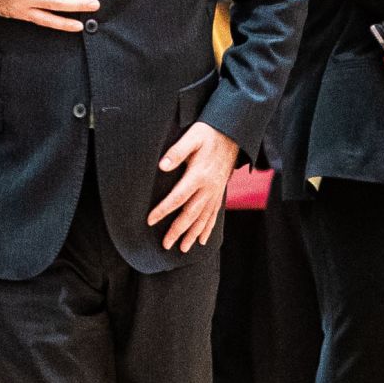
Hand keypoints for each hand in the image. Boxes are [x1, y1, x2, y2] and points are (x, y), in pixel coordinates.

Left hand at [148, 120, 237, 252]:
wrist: (233, 133)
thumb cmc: (209, 134)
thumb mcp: (192, 137)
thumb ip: (177, 152)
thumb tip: (161, 166)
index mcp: (198, 175)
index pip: (177, 198)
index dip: (163, 210)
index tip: (150, 220)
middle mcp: (208, 188)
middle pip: (190, 214)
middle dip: (177, 231)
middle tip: (166, 245)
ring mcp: (216, 192)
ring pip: (203, 218)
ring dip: (193, 234)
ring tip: (183, 248)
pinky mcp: (220, 192)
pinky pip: (214, 215)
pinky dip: (208, 228)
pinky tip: (203, 240)